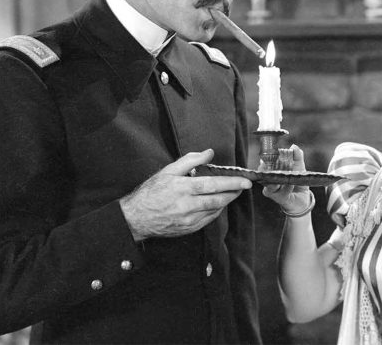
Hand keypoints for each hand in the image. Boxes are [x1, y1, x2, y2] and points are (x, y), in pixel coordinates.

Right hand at [119, 149, 251, 240]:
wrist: (136, 218)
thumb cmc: (151, 192)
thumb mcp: (167, 171)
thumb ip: (190, 160)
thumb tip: (209, 153)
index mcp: (183, 188)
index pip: (213, 185)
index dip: (231, 183)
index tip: (245, 180)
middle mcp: (187, 205)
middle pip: (218, 200)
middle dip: (233, 193)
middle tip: (243, 186)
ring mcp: (189, 220)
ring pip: (215, 211)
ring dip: (226, 202)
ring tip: (233, 193)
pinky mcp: (189, 229)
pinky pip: (208, 220)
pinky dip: (216, 211)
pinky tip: (218, 204)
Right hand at [261, 145, 310, 213]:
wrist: (303, 198)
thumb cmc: (297, 180)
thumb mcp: (298, 166)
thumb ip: (296, 156)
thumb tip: (293, 146)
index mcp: (271, 172)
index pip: (264, 165)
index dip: (264, 161)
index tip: (266, 156)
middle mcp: (269, 182)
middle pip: (263, 175)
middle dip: (265, 169)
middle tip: (268, 163)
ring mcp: (273, 191)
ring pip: (269, 185)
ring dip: (276, 179)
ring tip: (282, 173)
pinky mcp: (280, 199)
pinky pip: (281, 193)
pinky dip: (286, 188)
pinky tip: (290, 184)